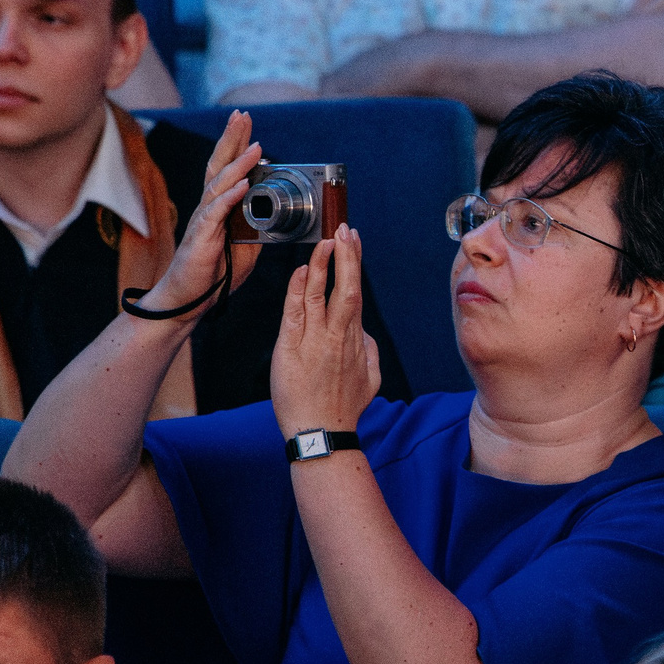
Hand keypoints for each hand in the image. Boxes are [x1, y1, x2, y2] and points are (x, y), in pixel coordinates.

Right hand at [133, 111, 263, 325]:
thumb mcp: (245, 248)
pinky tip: (242, 184)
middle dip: (231, 139)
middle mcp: (207, 208)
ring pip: (219, 185)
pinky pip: (216, 214)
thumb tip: (276, 214)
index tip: (245, 122)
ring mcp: (203, 222)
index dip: (236, 145)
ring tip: (255, 146)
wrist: (188, 301)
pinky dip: (230, 197)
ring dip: (238, 164)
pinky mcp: (201, 239)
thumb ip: (256, 228)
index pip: (227, 169)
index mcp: (217, 209)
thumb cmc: (213, 274)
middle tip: (242, 115)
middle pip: (219, 166)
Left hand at [272, 226, 380, 433]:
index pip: (354, 293)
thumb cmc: (344, 409)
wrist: (322, 433)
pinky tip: (303, 272)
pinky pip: (296, 314)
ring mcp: (316, 342)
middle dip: (347, 256)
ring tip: (326, 241)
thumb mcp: (371, 379)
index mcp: (356, 340)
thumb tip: (367, 333)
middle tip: (346, 229)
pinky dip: (300, 291)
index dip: (354, 265)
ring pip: (322, 296)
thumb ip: (370, 351)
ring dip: (324, 265)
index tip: (353, 241)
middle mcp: (339, 336)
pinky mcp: (292, 350)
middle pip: (346, 288)